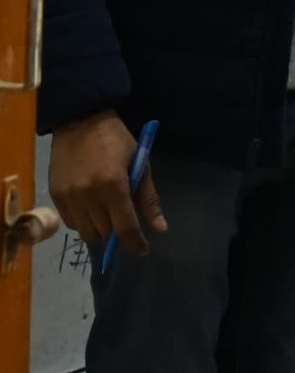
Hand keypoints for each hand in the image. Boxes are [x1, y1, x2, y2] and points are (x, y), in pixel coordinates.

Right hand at [51, 111, 163, 258]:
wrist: (80, 122)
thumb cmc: (117, 142)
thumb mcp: (140, 165)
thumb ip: (148, 199)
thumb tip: (160, 229)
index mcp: (114, 186)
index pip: (125, 227)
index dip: (135, 243)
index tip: (142, 250)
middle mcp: (89, 195)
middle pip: (105, 233)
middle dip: (118, 234)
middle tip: (124, 222)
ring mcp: (69, 196)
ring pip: (86, 232)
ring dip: (100, 230)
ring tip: (107, 215)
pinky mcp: (55, 195)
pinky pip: (71, 223)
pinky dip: (84, 222)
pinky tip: (91, 209)